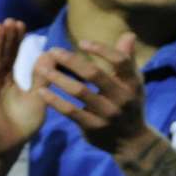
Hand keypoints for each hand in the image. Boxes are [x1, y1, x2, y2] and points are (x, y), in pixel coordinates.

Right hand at [0, 19, 46, 158]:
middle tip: (11, 20)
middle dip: (6, 37)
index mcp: (14, 77)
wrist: (8, 144)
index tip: (21, 24)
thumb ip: (41, 77)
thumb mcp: (38, 98)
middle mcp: (0, 78)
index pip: (15, 54)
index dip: (17, 40)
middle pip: (3, 53)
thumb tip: (49, 54)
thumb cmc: (24, 122)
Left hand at [34, 32, 152, 156]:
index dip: (101, 49)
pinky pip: (70, 111)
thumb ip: (127, 59)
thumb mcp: (134, 83)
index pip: (119, 60)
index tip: (81, 43)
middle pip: (94, 74)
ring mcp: (107, 114)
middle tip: (53, 51)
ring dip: (58, 78)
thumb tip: (128, 34)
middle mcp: (122, 98)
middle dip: (71, 60)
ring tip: (41, 68)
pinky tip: (41, 90)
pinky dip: (55, 100)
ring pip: (79, 91)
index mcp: (133, 83)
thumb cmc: (130, 104)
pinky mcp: (93, 127)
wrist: (132, 141)